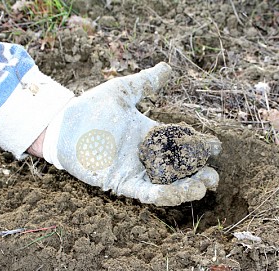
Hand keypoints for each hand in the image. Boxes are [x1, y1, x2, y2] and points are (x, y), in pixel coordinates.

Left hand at [42, 62, 219, 205]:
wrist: (63, 125)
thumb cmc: (91, 108)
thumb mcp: (123, 92)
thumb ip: (146, 83)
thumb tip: (169, 67)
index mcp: (151, 135)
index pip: (183, 144)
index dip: (200, 148)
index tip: (215, 147)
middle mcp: (147, 156)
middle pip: (180, 170)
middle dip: (199, 176)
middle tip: (213, 178)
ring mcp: (136, 171)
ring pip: (167, 186)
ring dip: (186, 189)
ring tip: (203, 186)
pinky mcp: (122, 183)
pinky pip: (147, 193)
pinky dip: (164, 195)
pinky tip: (180, 192)